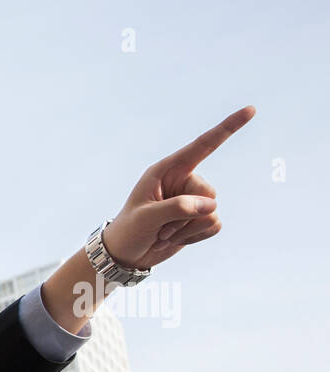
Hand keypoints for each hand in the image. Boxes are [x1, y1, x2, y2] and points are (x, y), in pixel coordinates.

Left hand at [101, 105, 254, 270]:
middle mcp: (182, 181)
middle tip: (159, 227)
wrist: (126, 255)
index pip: (202, 146)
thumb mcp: (146, 218)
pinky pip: (213, 225)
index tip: (251, 110)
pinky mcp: (198, 219)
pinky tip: (174, 239)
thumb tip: (211, 206)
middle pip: (208, 195)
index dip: (227, 128)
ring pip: (211, 213)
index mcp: (167, 170)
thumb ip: (177, 207)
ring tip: (163, 233)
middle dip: (186, 216)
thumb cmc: (129, 231)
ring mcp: (192, 200)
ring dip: (187, 229)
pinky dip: (195, 237)